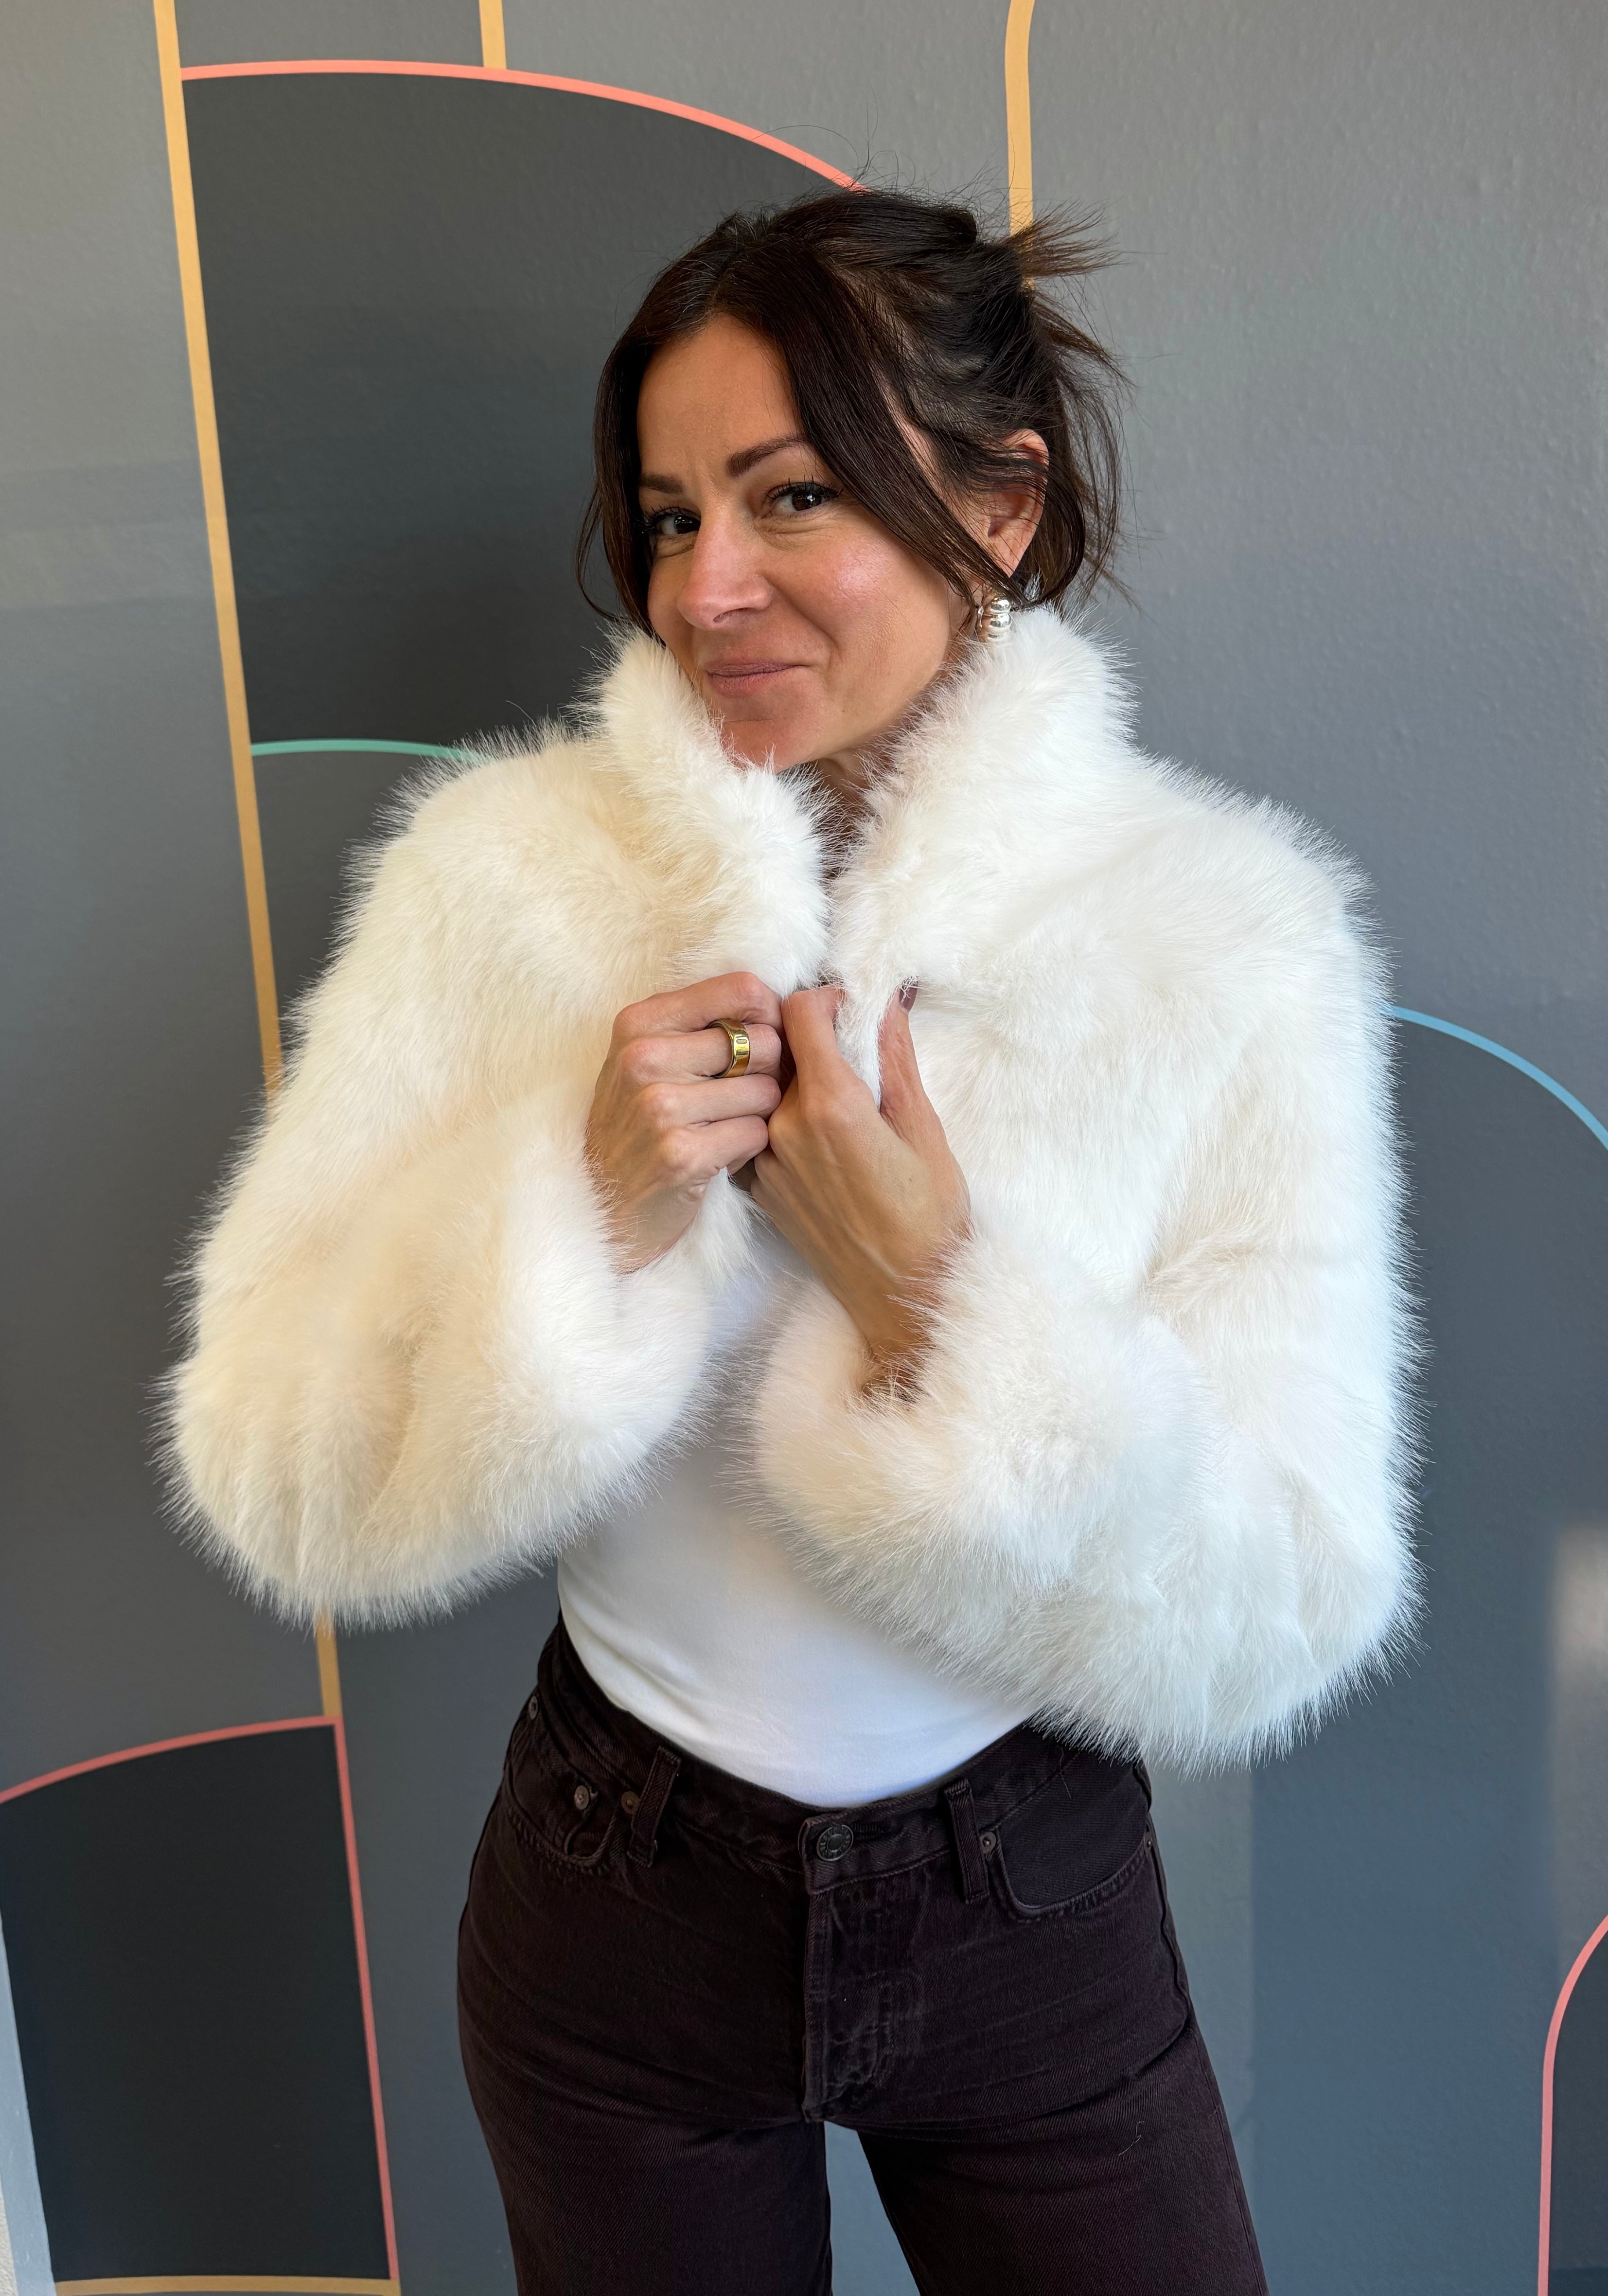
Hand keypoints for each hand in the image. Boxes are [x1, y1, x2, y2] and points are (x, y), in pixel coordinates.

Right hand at [584, 972, 784, 1271]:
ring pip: (765, 1091)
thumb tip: (774, 999)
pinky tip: (719, 1155)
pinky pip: (756, 1134)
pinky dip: (747, 1148)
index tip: (763, 1040)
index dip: (769, 1016)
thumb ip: (697, 1022)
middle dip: (768, 1072)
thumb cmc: (635, 1122)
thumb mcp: (646, 1057)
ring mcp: (661, 1107)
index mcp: (639, 1022)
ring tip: (724, 1126)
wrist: (601, 1200)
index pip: (741, 989)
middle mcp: (645, 1058)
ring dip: (758, 1114)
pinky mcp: (681, 1154)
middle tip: (743, 1094)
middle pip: (763, 1042)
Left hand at [751, 986, 970, 1384]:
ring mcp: (764, 1160)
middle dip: (811, 1037)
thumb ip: (894, 1057)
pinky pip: (759, 1128)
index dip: (825, 999)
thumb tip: (885, 1000)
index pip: (798, 1011)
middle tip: (846, 1051)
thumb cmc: (928, 1214)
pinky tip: (817, 1138)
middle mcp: (784, 1128)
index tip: (849, 1010)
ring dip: (793, 1079)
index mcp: (830, 1105)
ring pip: (765, 1088)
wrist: (903, 1293)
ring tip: (835, 1100)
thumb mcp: (924, 1128)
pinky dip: (781, 1118)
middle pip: (779, 1047)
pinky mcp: (756, 1188)